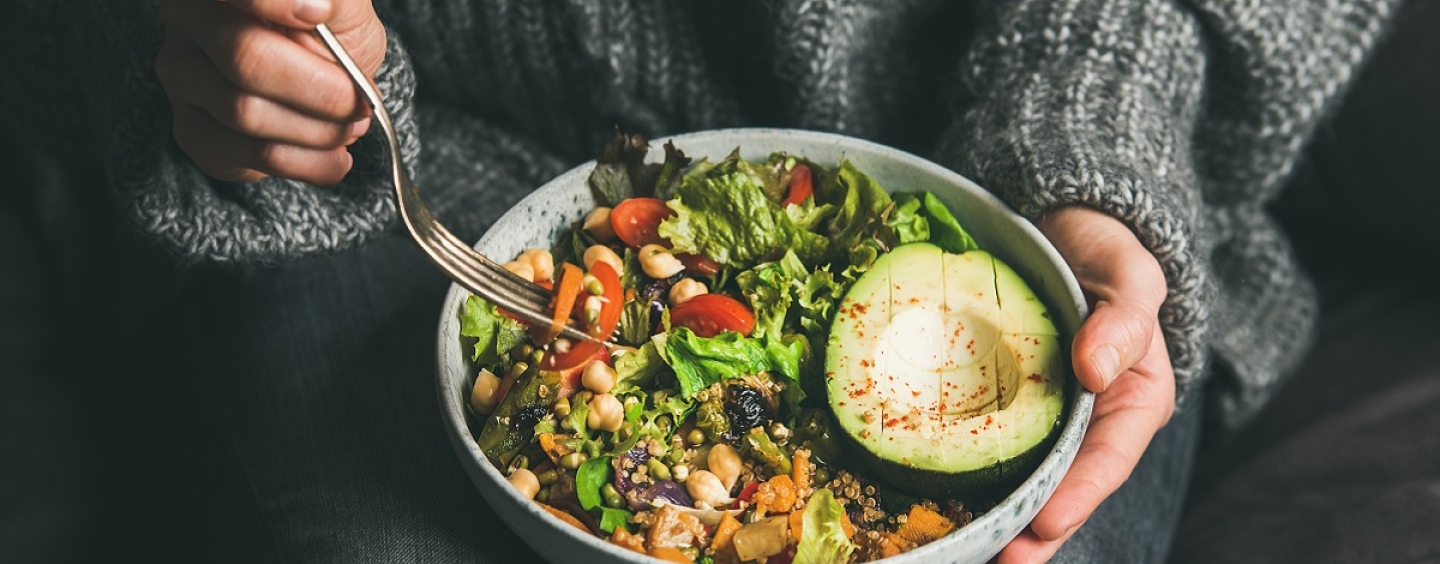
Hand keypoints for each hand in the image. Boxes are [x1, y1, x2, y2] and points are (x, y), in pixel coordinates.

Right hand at [156, 0, 386, 185]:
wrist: (321, 82)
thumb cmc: (330, 34)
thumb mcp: (344, 8)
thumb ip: (334, 0)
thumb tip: (314, 7)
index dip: (275, 4)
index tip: (319, 18)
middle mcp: (187, 20)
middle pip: (245, 58)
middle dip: (319, 90)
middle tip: (360, 103)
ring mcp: (181, 76)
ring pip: (245, 113)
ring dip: (318, 130)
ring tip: (352, 126)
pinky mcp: (191, 130)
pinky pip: (249, 154)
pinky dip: (307, 162)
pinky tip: (334, 156)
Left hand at [997, 206, 1176, 562]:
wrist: (1063, 230)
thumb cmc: (1104, 254)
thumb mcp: (1128, 275)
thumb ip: (1124, 319)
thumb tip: (1097, 368)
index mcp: (1133, 401)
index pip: (1107, 460)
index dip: (1078, 496)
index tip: (1044, 523)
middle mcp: (1090, 421)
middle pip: (1064, 488)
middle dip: (1034, 533)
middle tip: (1001, 562)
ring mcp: (1045, 418)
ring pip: (1025, 479)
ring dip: (999, 520)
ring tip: (968, 554)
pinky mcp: (1004, 406)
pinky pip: (986, 445)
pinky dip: (965, 476)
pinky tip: (935, 503)